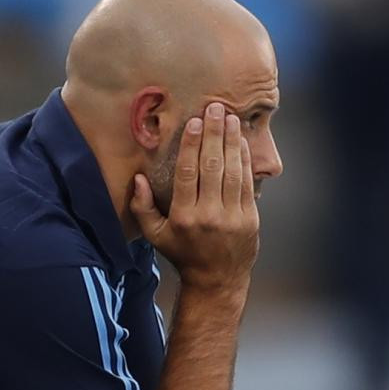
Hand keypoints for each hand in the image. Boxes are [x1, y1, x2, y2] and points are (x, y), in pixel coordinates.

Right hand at [130, 102, 258, 291]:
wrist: (217, 281)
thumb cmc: (183, 255)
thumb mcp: (156, 236)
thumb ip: (142, 207)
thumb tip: (138, 178)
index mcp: (184, 216)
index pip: (187, 173)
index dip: (191, 145)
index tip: (194, 122)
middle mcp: (208, 215)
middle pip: (212, 166)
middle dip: (214, 134)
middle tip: (216, 108)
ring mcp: (232, 216)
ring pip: (232, 171)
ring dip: (231, 141)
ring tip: (230, 118)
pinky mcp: (250, 218)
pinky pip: (247, 183)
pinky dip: (244, 160)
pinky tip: (240, 142)